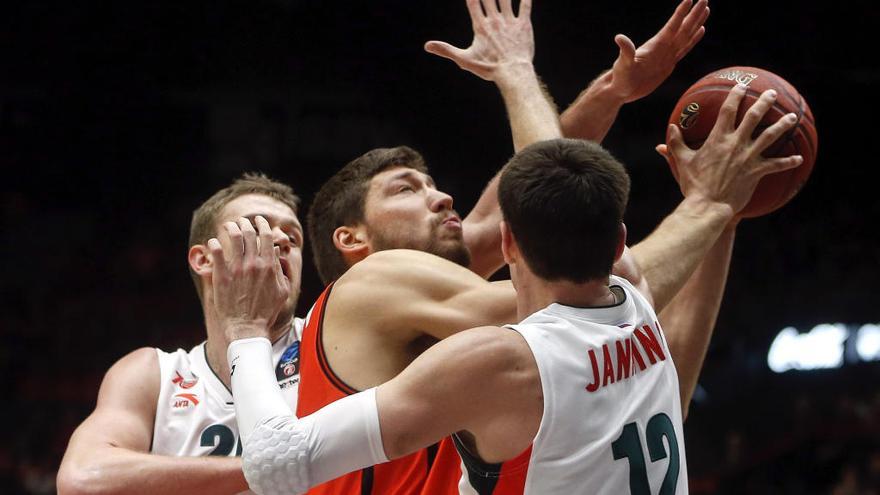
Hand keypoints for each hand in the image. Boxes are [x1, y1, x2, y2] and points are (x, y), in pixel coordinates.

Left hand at [208, 216, 290, 341]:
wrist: (247, 327)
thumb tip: (277, 253)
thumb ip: (281, 271)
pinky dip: (214, 244)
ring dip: (231, 228)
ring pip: (234, 237)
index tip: (258, 221)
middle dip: (245, 223)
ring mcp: (237, 269)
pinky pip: (216, 252)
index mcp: (269, 265)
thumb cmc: (266, 312)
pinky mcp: (221, 275)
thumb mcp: (283, 291)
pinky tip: (213, 243)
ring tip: (228, 226)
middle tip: (241, 221)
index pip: (266, 236)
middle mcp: (254, 264)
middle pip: (249, 233)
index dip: (262, 224)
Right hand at [425, 0, 533, 81]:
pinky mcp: (524, 25)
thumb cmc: (488, 68)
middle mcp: (494, 20)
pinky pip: (525, 6)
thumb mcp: (464, 60)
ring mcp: (510, 21)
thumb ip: (446, 50)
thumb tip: (427, 46)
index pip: (473, 2)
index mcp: (480, 26)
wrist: (513, 72)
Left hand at [607, 0, 708, 102]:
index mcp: (656, 45)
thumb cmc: (621, 77)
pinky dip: (694, 39)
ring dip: (696, 23)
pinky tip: (700, 30)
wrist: (622, 90)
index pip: (672, 26)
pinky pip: (685, 49)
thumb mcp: (623, 64)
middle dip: (694, 14)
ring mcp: (667, 54)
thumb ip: (625, 51)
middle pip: (683, 28)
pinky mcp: (669, 63)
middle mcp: (663, 47)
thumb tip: (619, 38)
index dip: (681, 14)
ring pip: (686, 36)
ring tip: (706, 10)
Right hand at [660, 84, 802, 214]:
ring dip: (783, 125)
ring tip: (792, 117)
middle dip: (764, 103)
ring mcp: (748, 157)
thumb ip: (675, 143)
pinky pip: (776, 165)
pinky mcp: (756, 172)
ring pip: (770, 136)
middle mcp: (736, 144)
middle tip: (772, 94)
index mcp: (718, 139)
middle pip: (754, 117)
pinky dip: (788, 162)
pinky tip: (799, 158)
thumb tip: (671, 127)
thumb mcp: (681, 161)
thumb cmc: (694, 184)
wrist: (708, 205)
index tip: (741, 87)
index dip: (735, 96)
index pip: (728, 110)